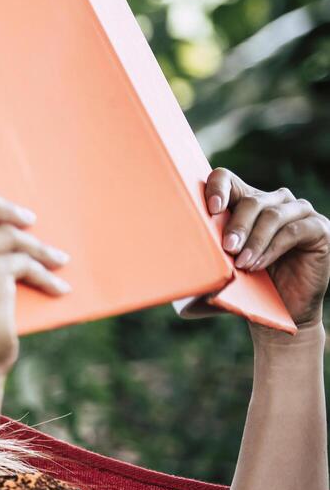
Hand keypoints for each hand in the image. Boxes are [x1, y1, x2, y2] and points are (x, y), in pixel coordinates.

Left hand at [205, 168, 329, 330]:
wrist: (280, 311)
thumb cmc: (245, 285)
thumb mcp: (220, 269)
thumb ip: (203, 259)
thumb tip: (173, 273)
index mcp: (246, 201)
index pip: (228, 178)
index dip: (218, 187)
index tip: (211, 209)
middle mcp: (275, 200)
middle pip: (251, 200)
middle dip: (236, 225)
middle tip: (227, 249)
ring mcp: (299, 211)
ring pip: (272, 215)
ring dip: (254, 240)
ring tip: (242, 263)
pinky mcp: (319, 228)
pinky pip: (294, 231)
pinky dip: (273, 248)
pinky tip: (259, 264)